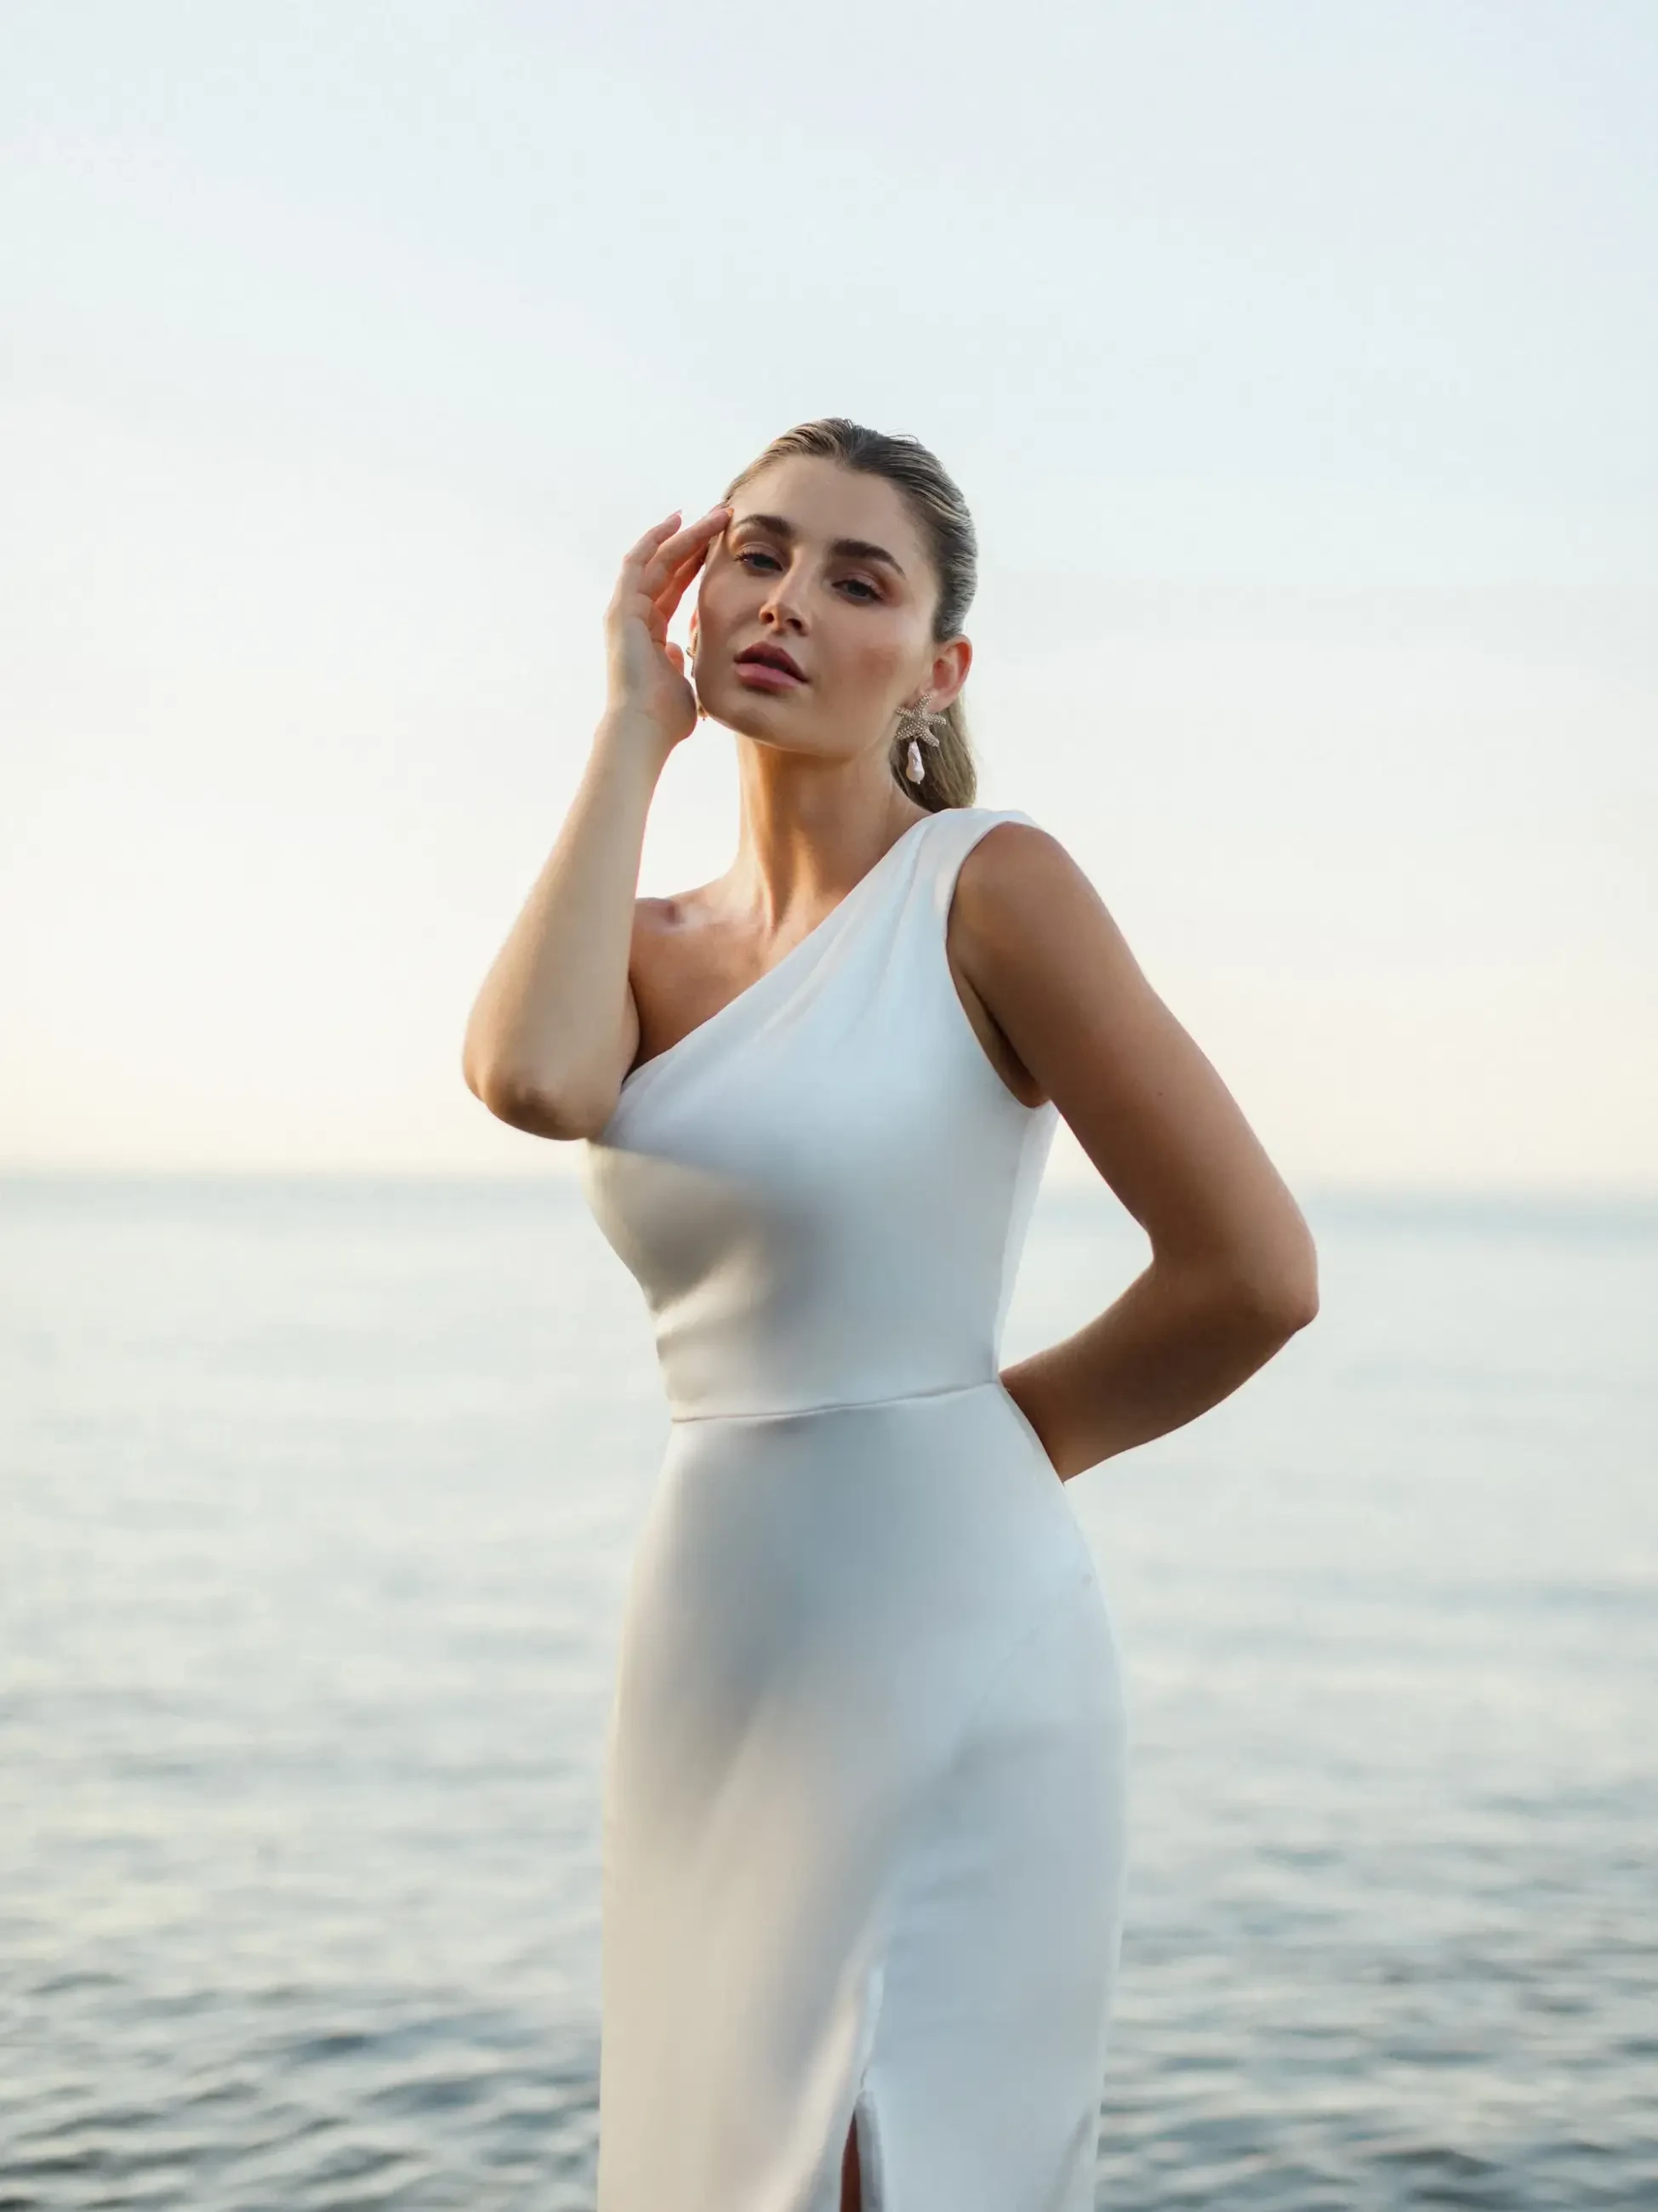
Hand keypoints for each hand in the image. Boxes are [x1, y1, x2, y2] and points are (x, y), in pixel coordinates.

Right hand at [603, 503, 730, 750]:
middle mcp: (634, 618)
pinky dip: (655, 540)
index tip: (720, 545)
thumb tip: (682, 651)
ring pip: (656, 560)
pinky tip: (677, 521)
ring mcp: (624, 611)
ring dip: (684, 535)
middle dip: (695, 541)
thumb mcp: (684, 685)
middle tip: (722, 517)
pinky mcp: (621, 609)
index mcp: (650, 635)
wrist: (644, 731)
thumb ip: (683, 664)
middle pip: (666, 568)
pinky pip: (637, 563)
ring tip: (712, 514)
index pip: (674, 589)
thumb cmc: (666, 719)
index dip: (695, 565)